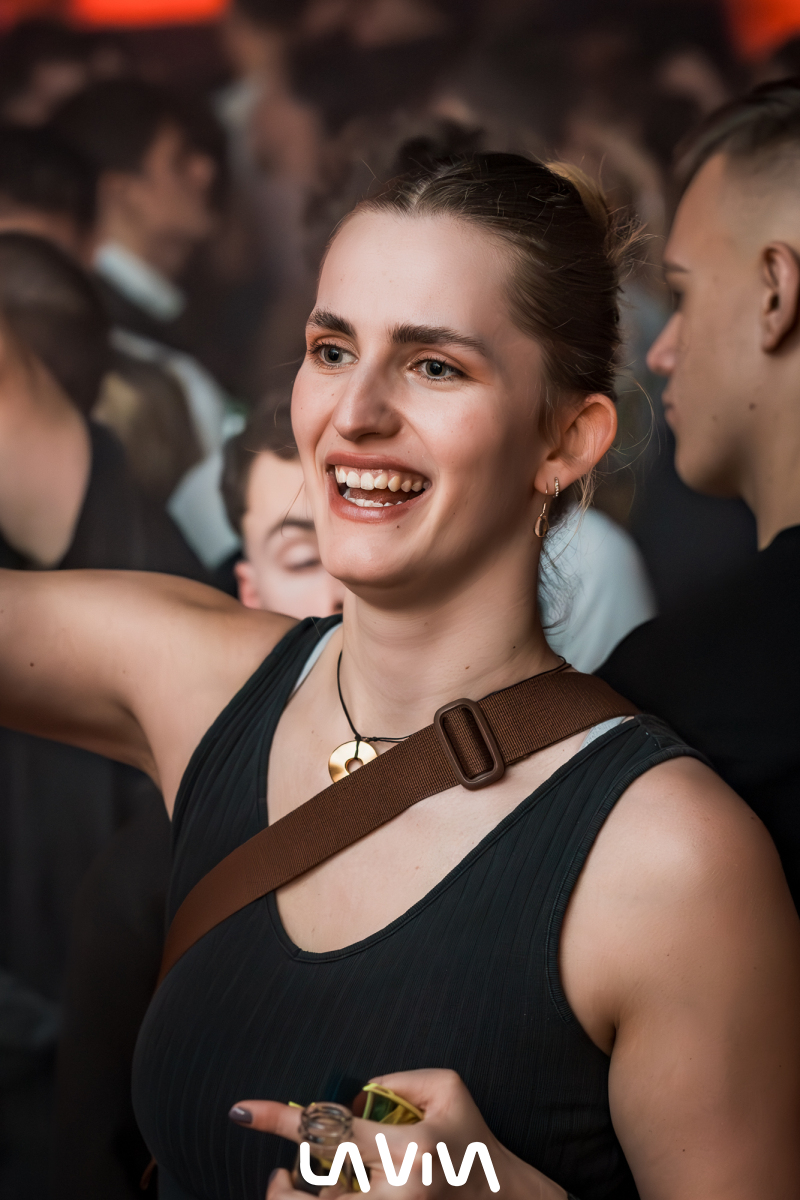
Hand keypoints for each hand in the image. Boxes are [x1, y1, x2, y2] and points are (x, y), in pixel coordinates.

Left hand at [229, 1068, 566, 1198]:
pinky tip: (337, 1193)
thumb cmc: (471, 1136)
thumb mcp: (446, 1088)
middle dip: (285, 1187)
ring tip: (306, 1189)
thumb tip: (349, 1100)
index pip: (331, 1129)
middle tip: (280, 1177)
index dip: (279, 1120)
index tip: (240, 1111)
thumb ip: (394, 1082)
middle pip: (316, 1191)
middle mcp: (399, 1194)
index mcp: (412, 1149)